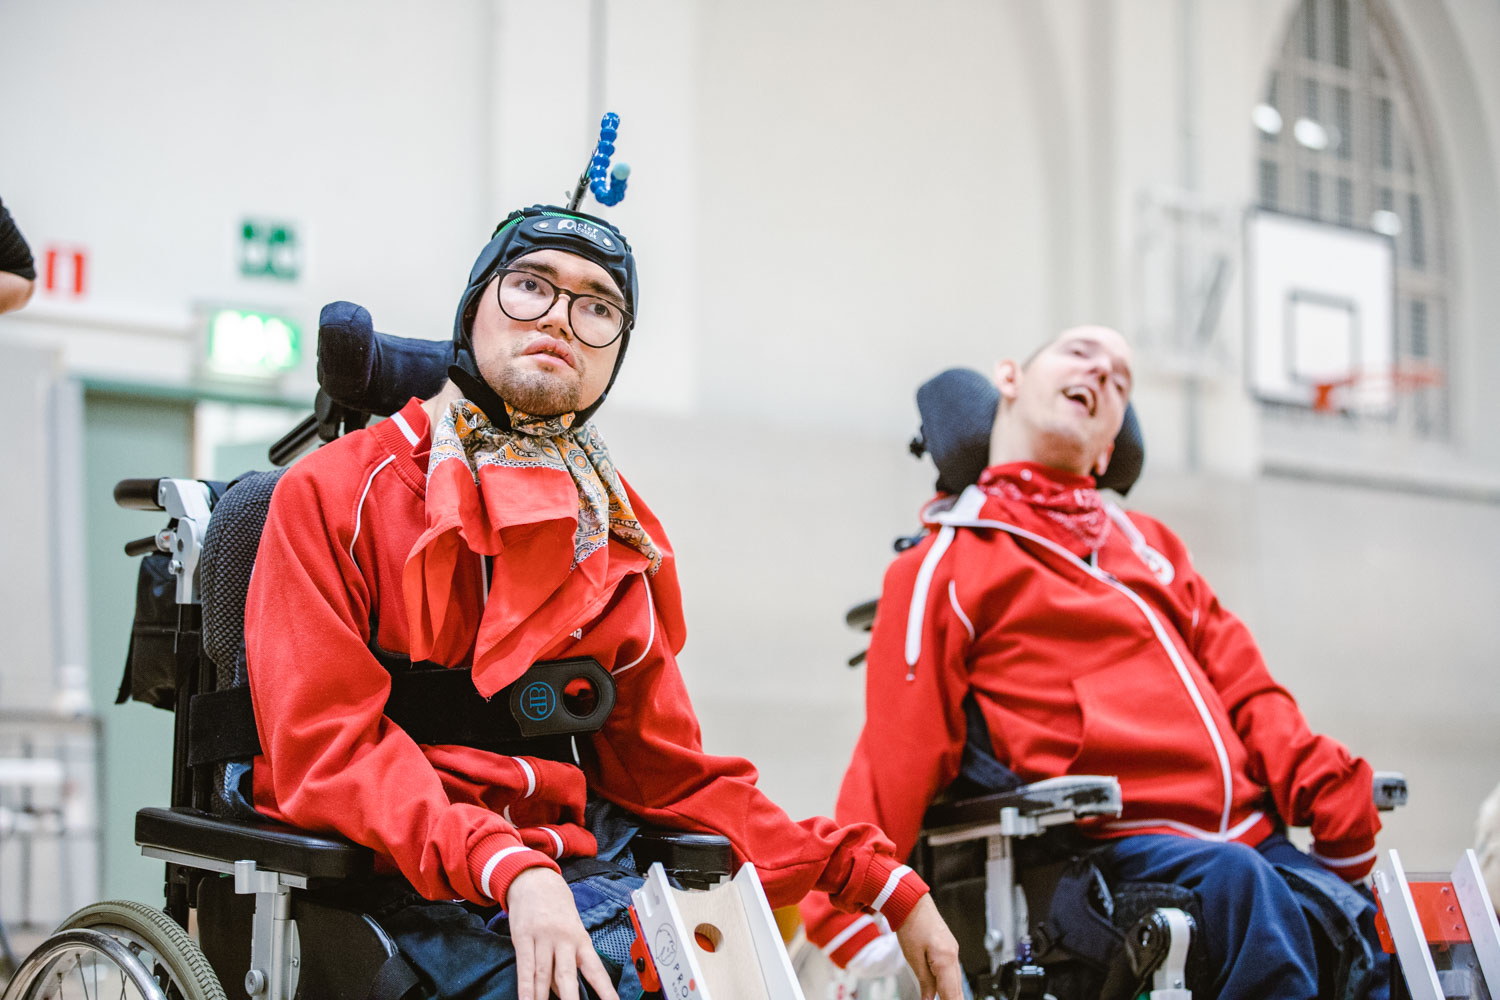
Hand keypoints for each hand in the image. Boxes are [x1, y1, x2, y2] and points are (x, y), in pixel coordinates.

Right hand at [506, 867, 617, 999]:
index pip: (596, 970)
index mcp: (581, 939)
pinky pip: (524, 967)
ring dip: (543, 998)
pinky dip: (525, 988)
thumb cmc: (557, 910)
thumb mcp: (570, 932)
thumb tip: (562, 993)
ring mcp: (543, 938)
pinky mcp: (523, 937)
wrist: (536, 880)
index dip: (605, 990)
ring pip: (543, 974)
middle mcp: (564, 939)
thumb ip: (566, 962)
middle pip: (567, 975)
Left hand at [894, 894, 963, 999]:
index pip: (951, 992)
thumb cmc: (911, 925)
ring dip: (954, 994)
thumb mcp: (914, 957)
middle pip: (957, 988)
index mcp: (945, 959)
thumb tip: (929, 999)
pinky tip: (948, 991)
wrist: (913, 903)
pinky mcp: (949, 948)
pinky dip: (951, 984)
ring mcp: (953, 951)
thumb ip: (925, 981)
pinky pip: (953, 971)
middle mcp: (953, 956)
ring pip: (956, 980)